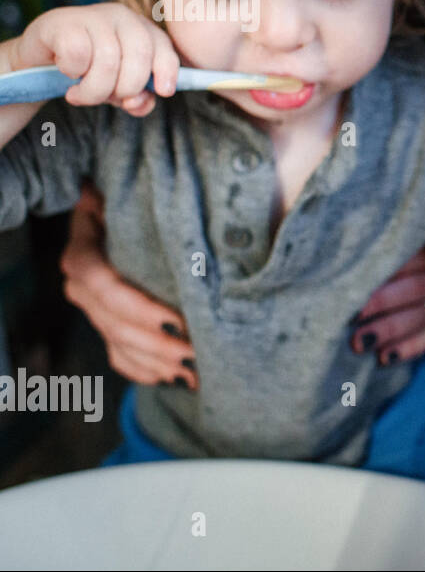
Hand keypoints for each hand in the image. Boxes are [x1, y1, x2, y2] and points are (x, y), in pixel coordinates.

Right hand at [13, 3, 179, 115]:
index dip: (167, 72)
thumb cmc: (89, 72)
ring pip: (108, 60)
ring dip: (93, 90)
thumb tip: (137, 103)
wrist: (42, 59)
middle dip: (126, 87)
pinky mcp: (63, 21)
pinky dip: (72, 72)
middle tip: (108, 100)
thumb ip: (137, 98)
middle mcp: (122, 17)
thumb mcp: (119, 87)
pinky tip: (66, 72)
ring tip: (79, 95)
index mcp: (142, 30)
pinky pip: (77, 55)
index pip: (164, 48)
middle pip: (139, 55)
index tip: (164, 93)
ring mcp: (93, 15)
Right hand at [60, 181, 197, 388]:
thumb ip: (131, 203)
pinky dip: (147, 372)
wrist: (128, 218)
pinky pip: (121, 359)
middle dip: (158, 343)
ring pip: (120, 345)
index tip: (177, 321)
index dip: (139, 308)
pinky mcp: (108, 329)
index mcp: (84, 254)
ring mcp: (94, 312)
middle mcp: (82, 287)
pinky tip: (176, 378)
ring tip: (195, 371)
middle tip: (196, 353)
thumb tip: (112, 193)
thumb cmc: (144, 205)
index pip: (103, 286)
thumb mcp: (139, 199)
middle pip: (115, 323)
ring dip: (157, 362)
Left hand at [349, 232, 424, 365]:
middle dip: (382, 301)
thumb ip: (407, 245)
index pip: (418, 254)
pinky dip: (409, 347)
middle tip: (352, 315)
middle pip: (418, 287)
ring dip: (390, 329)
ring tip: (359, 342)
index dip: (389, 265)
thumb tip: (358, 254)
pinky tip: (385, 357)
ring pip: (423, 315)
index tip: (357, 276)